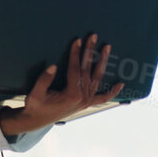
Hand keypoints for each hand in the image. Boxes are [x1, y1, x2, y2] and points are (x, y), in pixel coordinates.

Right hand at [3, 34, 124, 132]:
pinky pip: (103, 98)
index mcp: (71, 94)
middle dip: (90, 51)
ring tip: (107, 47)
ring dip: (102, 62)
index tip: (77, 40)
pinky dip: (113, 92)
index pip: (75, 69)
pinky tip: (121, 84)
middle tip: (93, 36)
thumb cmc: (35, 106)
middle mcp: (83, 97)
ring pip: (97, 78)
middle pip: (87, 70)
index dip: (75, 54)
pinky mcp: (87, 103)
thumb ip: (44, 80)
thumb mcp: (35, 93)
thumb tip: (53, 66)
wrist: (37, 120)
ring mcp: (87, 101)